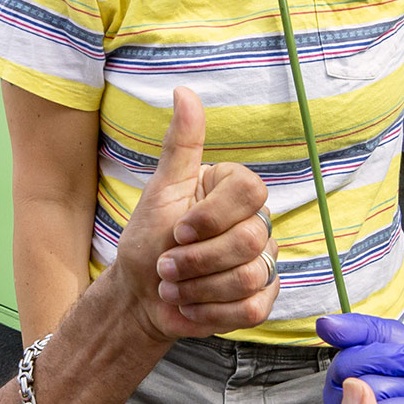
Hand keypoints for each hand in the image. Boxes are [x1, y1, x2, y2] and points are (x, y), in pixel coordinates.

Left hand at [109, 88, 276, 338]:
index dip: (212, 217)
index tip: (177, 230)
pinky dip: (211, 312)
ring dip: (198, 288)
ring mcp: (263, 263)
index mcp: (235, 191)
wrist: (139, 294)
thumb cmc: (148, 239)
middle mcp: (257, 223)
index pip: (251, 192)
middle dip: (196, 260)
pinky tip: (189, 306)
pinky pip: (253, 307)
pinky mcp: (261, 299)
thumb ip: (181, 145)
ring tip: (172, 286)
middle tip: (165, 266)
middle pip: (250, 239)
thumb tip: (184, 91)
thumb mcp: (160, 190)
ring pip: (249, 276)